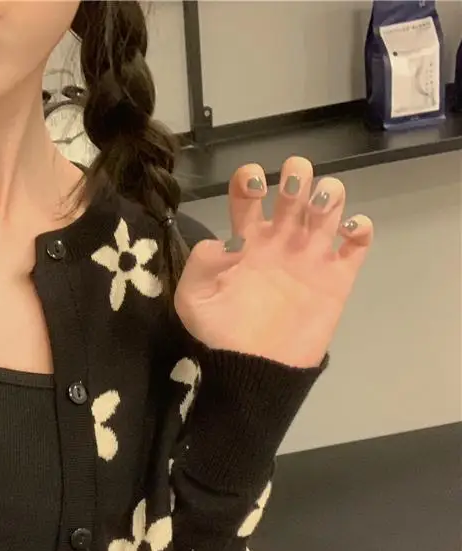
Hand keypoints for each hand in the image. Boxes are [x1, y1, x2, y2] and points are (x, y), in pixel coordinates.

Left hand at [174, 156, 372, 368]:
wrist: (255, 369)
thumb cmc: (221, 334)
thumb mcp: (194, 301)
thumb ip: (200, 265)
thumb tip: (221, 241)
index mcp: (245, 240)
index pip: (248, 195)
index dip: (249, 178)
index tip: (253, 183)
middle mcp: (279, 240)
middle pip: (294, 190)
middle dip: (296, 177)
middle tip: (291, 193)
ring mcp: (310, 256)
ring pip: (328, 206)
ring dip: (329, 194)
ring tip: (319, 208)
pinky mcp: (337, 277)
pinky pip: (357, 243)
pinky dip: (360, 229)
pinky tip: (348, 233)